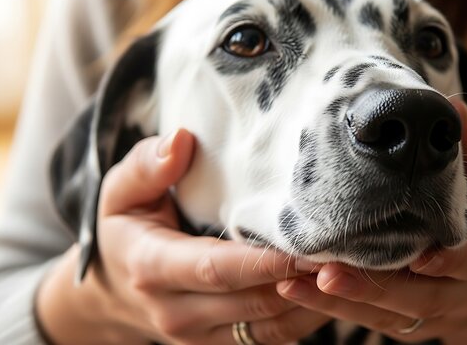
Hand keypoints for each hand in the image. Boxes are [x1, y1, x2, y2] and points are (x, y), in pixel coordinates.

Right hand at [37, 129, 329, 344]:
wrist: (114, 288)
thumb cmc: (126, 228)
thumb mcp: (120, 190)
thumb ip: (146, 164)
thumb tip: (181, 140)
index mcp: (151, 267)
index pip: (215, 268)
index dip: (264, 262)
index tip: (309, 246)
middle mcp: (175, 311)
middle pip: (252, 301)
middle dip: (302, 281)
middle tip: (350, 252)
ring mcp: (198, 336)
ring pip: (269, 326)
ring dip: (313, 302)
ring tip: (352, 268)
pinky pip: (272, 338)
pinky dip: (306, 316)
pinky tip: (332, 287)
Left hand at [277, 102, 466, 343]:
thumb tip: (451, 106)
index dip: (447, 261)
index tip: (419, 258)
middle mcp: (463, 290)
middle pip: (419, 297)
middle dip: (373, 289)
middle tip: (329, 275)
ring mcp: (433, 311)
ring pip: (387, 314)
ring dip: (342, 303)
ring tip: (297, 284)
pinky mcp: (405, 322)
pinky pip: (368, 320)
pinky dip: (332, 309)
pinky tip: (294, 291)